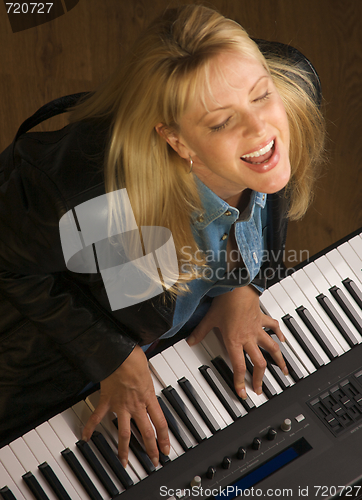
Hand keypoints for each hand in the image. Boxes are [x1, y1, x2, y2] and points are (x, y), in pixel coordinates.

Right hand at [82, 345, 169, 466]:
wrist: (119, 352)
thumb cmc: (134, 357)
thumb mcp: (148, 371)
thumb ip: (147, 382)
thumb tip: (147, 381)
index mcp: (148, 397)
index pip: (160, 423)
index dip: (164, 438)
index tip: (165, 449)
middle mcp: (136, 404)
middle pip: (146, 432)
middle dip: (150, 449)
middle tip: (152, 461)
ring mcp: (120, 405)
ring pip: (124, 433)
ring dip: (124, 449)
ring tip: (124, 462)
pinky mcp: (106, 401)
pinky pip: (97, 417)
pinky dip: (90, 427)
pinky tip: (85, 437)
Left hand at [187, 285, 287, 397]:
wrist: (237, 286)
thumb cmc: (225, 302)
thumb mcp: (209, 319)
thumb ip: (199, 333)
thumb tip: (190, 341)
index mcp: (234, 341)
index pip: (239, 367)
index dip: (240, 382)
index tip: (242, 393)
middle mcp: (248, 338)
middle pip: (258, 363)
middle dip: (260, 378)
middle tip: (260, 388)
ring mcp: (257, 329)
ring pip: (271, 348)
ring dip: (278, 360)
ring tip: (283, 371)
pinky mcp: (261, 319)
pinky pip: (273, 327)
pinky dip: (279, 334)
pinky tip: (283, 340)